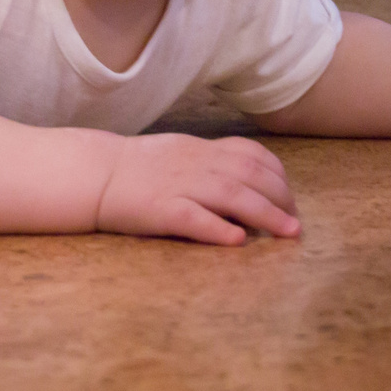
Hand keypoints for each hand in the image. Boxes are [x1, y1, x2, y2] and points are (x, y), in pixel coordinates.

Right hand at [95, 133, 300, 245]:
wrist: (94, 174)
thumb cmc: (136, 168)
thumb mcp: (179, 153)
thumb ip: (211, 163)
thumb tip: (248, 181)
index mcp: (201, 149)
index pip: (252, 154)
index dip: (278, 176)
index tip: (290, 197)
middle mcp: (196, 164)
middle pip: (250, 175)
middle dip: (281, 198)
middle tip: (295, 223)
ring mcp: (179, 186)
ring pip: (232, 195)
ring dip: (266, 214)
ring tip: (287, 232)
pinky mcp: (161, 210)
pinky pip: (194, 218)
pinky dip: (220, 228)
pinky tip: (239, 241)